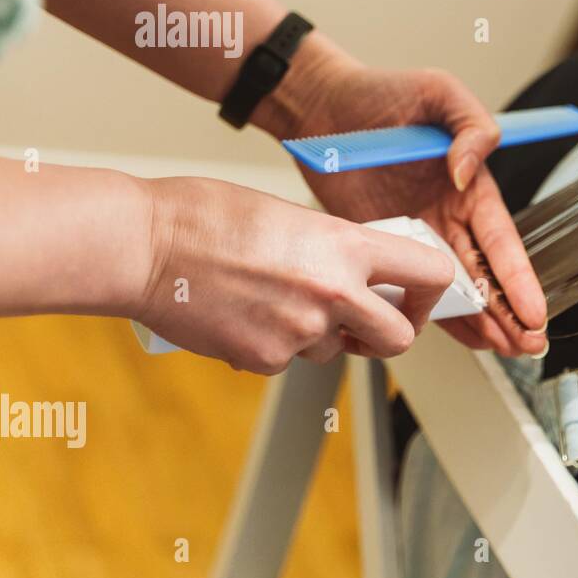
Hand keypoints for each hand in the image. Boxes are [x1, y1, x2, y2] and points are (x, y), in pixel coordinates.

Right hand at [135, 176, 454, 373]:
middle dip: (389, 333)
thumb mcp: (297, 217)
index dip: (431, 290)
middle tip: (370, 320)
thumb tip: (368, 273)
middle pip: (400, 338)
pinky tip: (246, 313)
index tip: (418, 294)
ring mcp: (301, 332)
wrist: (146, 246)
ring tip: (276, 298)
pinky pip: (290, 360)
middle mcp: (334, 293)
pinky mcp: (266, 361)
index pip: (431, 273)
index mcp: (347, 246)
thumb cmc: (209, 216)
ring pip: (335, 351)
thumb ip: (340, 249)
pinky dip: (275, 344)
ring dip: (320, 335)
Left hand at [262, 44, 547, 357]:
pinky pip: (415, 287)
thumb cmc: (382, 93)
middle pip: (488, 273)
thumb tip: (466, 173)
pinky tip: (466, 338)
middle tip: (531, 344)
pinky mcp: (386, 245)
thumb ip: (471, 127)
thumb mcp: (439, 91)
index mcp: (470, 184)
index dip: (518, 278)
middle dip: (512, 310)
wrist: (321, 106)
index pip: (501, 240)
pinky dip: (440, 314)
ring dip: (484, 321)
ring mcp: (419, 235)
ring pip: (458, 288)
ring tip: (507, 351)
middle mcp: (451, 215)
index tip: (535, 310)